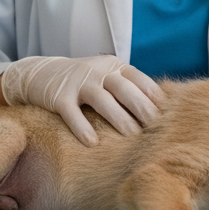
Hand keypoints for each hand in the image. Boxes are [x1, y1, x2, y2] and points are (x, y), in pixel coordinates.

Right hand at [0, 55, 163, 145]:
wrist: (40, 73)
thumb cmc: (83, 82)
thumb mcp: (106, 77)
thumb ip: (129, 88)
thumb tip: (161, 111)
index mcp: (113, 66)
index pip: (138, 78)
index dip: (154, 95)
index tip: (168, 114)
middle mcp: (98, 71)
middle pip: (124, 88)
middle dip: (142, 107)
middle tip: (156, 127)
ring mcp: (78, 83)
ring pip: (101, 99)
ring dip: (118, 118)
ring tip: (132, 136)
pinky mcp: (59, 96)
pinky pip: (72, 112)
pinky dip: (82, 127)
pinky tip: (91, 143)